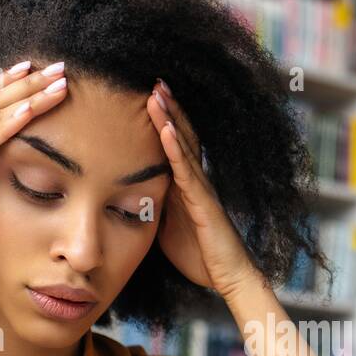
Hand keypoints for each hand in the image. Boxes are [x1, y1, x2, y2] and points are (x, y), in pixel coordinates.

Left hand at [146, 80, 260, 296]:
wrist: (227, 277)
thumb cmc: (198, 255)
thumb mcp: (166, 226)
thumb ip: (154, 206)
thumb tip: (128, 197)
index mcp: (186, 184)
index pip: (174, 144)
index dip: (162, 119)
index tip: (147, 94)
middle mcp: (196, 180)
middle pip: (181, 135)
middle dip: (167, 107)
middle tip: (152, 78)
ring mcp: (201, 188)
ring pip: (184, 145)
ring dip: (170, 117)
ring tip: (157, 91)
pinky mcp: (203, 202)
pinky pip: (187, 171)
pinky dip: (176, 148)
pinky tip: (166, 129)